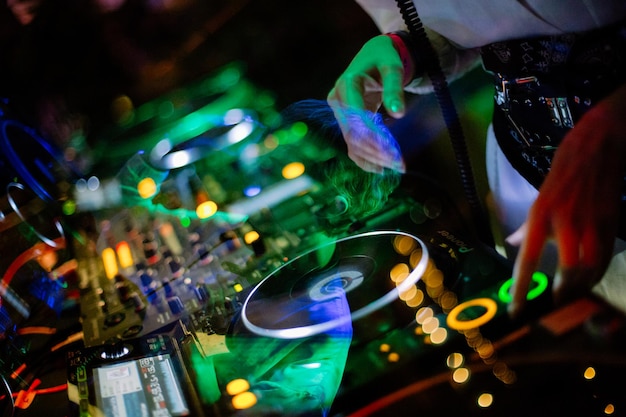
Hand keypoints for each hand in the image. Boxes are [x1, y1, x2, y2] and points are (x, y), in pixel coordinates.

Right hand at [327, 35, 407, 172]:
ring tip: (396, 166)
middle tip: (400, 163)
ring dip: (373, 158)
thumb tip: (399, 115)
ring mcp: (340, 113)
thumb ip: (394, 89)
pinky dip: (366, 158)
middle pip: (354, 134)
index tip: (393, 151)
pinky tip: (381, 168)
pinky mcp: (346, 122)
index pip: (357, 117)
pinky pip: (352, 144)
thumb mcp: (392, 68)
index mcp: (346, 85)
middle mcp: (338, 100)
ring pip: (352, 142)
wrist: (375, 56)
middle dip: (376, 151)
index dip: (373, 136)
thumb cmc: (385, 59)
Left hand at [509, 84, 625, 315]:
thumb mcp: (537, 199)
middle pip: (565, 273)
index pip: (528, 260)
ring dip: (577, 289)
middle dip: (558, 295)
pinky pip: (603, 259)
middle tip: (550, 304)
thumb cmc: (562, 174)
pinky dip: (594, 276)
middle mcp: (564, 223)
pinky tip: (585, 282)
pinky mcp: (611, 224)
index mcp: (540, 215)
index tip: (516, 310)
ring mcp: (590, 224)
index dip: (521, 289)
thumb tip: (513, 244)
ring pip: (588, 271)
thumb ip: (527, 227)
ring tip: (566, 296)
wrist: (597, 147)